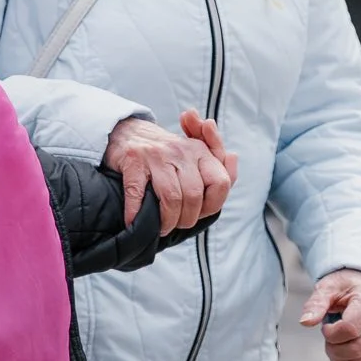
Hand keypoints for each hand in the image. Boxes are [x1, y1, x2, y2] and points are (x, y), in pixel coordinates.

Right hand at [104, 112, 237, 235]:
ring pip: (172, 198)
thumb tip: (233, 157)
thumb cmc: (165, 152)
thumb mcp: (195, 153)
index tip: (198, 213)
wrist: (126, 132)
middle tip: (176, 224)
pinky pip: (139, 194)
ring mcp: (156, 155)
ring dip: (166, 221)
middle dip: (186, 219)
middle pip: (194, 195)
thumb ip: (219, 164)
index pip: (220, 183)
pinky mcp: (133, 162)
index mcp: (200, 150)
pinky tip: (134, 220)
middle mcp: (181, 151)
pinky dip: (136, 213)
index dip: (211, 206)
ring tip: (160, 228)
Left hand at [300, 269, 360, 360]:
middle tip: (327, 337)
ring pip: (360, 360)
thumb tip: (305, 322)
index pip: (351, 329)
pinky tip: (339, 351)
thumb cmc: (347, 286)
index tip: (326, 326)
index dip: (332, 333)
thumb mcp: (328, 287)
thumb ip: (316, 304)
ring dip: (339, 357)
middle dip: (334, 348)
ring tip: (333, 343)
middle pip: (357, 348)